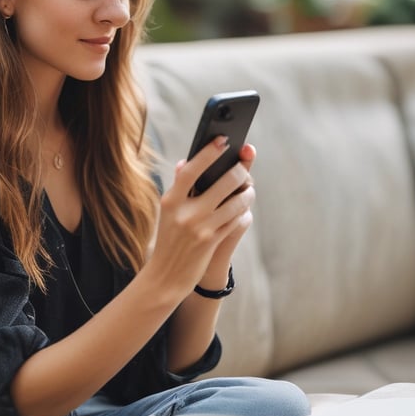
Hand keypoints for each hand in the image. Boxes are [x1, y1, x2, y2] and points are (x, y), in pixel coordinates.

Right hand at [147, 137, 255, 298]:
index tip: (223, 139)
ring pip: (236, 201)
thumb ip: (178, 188)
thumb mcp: (167, 212)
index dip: (208, 153)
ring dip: (247, 192)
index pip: (190, 169)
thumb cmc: (168, 239)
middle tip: (243, 165)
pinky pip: (236, 219)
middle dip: (239, 171)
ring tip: (248, 188)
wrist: (165, 275)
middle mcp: (185, 212)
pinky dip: (243, 211)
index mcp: (171, 200)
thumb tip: (185, 162)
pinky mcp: (212, 241)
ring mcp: (200, 228)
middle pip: (223, 182)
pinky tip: (244, 207)